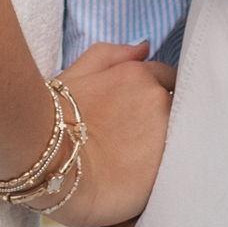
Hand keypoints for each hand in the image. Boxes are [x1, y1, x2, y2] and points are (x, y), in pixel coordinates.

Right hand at [48, 41, 174, 226]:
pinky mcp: (164, 171)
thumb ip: (113, 54)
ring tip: (142, 162)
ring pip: (179, 136)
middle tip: (142, 140)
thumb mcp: (78, 72)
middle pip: (177, 106)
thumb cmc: (56, 117)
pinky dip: (167, 169)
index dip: (156, 96)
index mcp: (141, 74)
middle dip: (164, 118)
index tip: (144, 115)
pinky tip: (148, 178)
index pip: (167, 79)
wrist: (49, 163)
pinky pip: (175, 166)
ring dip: (167, 143)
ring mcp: (165, 135)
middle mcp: (159, 99)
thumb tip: (144, 48)